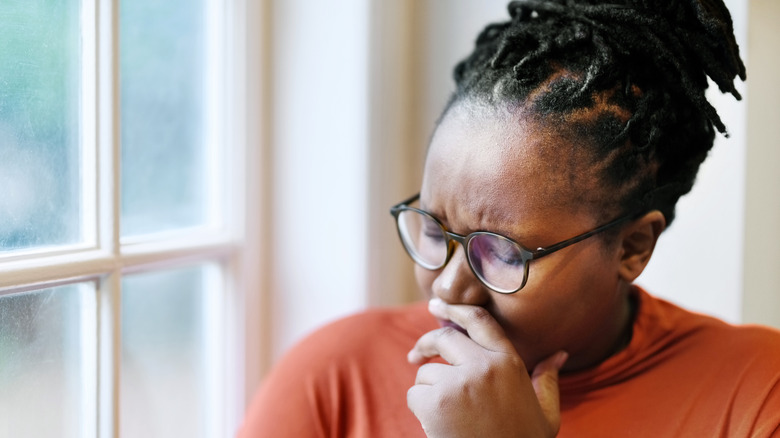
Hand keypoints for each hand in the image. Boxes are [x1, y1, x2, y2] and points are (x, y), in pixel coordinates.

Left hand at [407, 298, 567, 437]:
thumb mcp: (546, 414)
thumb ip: (547, 381)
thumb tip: (559, 355)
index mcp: (509, 363)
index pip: (479, 320)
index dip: (455, 308)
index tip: (437, 304)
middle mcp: (484, 366)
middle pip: (444, 337)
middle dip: (425, 344)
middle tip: (415, 355)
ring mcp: (459, 383)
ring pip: (426, 372)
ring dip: (428, 390)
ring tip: (448, 414)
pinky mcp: (437, 403)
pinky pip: (414, 393)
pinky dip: (419, 409)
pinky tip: (438, 424)